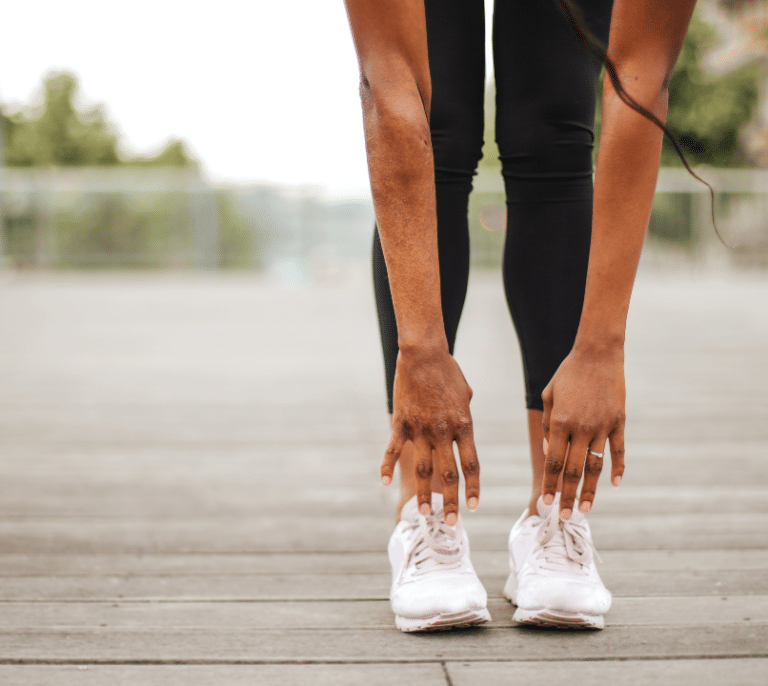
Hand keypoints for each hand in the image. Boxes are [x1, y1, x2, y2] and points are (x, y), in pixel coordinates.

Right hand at [381, 345, 479, 525]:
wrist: (423, 354)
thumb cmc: (447, 371)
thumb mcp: (465, 395)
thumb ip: (463, 419)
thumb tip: (461, 434)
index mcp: (463, 424)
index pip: (471, 464)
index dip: (472, 488)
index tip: (473, 507)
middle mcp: (443, 431)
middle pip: (449, 474)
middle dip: (451, 501)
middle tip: (451, 523)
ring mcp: (420, 429)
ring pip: (422, 469)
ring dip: (424, 494)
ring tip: (424, 513)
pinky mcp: (401, 423)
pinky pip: (392, 450)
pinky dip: (387, 467)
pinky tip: (384, 483)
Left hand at [541, 343, 625, 518]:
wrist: (598, 354)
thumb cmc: (568, 374)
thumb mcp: (549, 396)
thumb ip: (547, 425)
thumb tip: (548, 452)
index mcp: (560, 422)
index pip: (554, 462)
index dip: (551, 484)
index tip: (546, 503)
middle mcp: (581, 428)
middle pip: (574, 470)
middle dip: (568, 496)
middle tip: (564, 517)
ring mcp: (603, 426)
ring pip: (596, 466)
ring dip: (590, 490)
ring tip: (585, 510)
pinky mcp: (619, 422)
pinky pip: (619, 451)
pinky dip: (617, 469)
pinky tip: (615, 484)